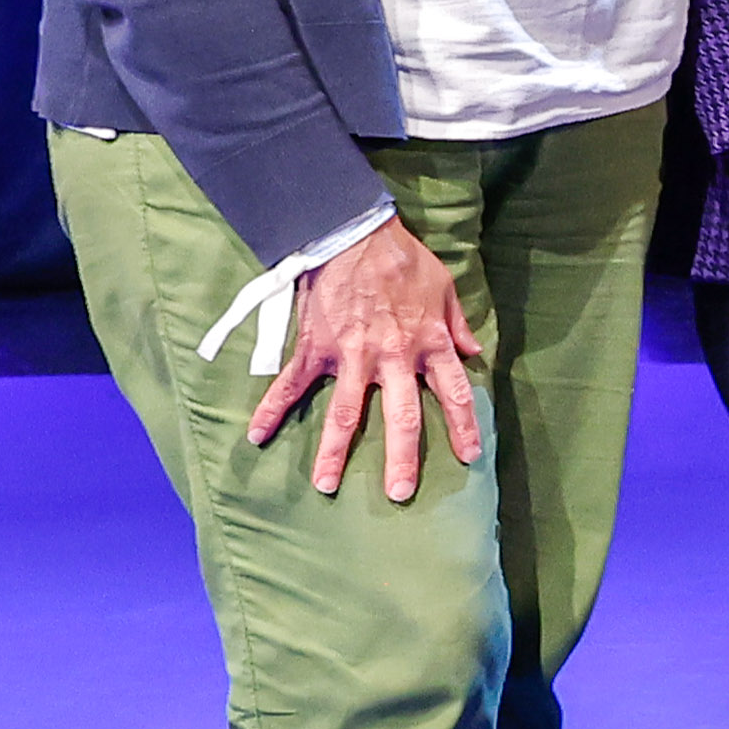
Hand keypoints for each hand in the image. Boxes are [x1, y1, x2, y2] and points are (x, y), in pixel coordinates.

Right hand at [247, 216, 485, 504]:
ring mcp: (351, 356)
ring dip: (333, 451)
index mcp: (428, 345)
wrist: (353, 233)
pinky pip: (291, 384)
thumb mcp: (444, 286)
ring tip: (325, 486)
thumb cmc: (403, 259)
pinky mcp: (316, 348)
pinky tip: (255, 436)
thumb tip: (473, 352)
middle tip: (400, 494)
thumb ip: (457, 324)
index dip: (463, 427)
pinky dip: (272, 409)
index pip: (454, 394)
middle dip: (402, 459)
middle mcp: (392, 358)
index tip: (470, 458)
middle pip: (400, 418)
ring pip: (345, 414)